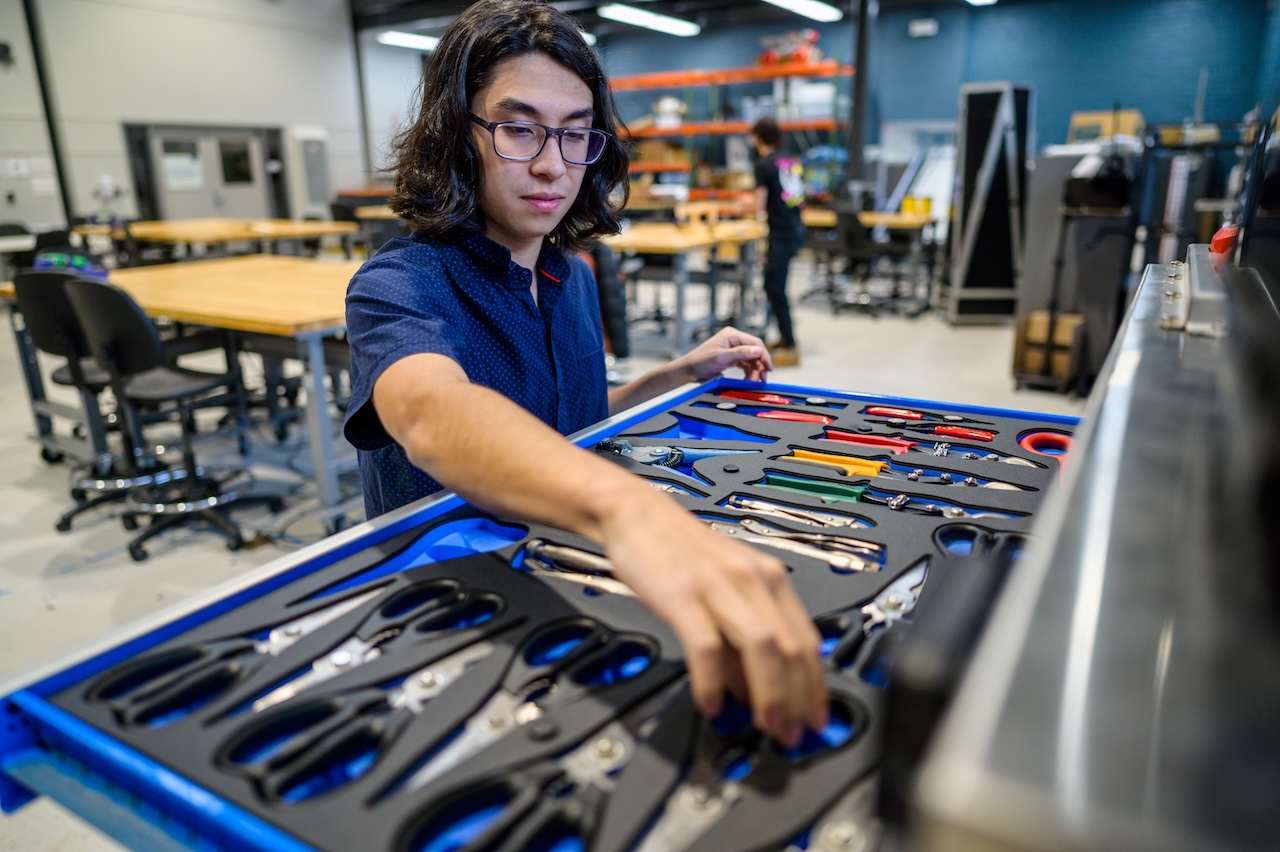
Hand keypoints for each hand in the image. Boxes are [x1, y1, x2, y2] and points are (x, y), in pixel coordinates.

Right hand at [600, 488, 827, 745]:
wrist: (636, 514)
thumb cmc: (679, 552)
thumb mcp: (726, 588)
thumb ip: (742, 637)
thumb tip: (754, 690)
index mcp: (769, 578)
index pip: (807, 640)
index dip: (815, 686)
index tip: (815, 717)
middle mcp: (752, 579)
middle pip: (791, 647)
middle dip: (797, 699)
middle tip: (793, 733)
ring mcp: (719, 586)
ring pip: (762, 647)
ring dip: (769, 694)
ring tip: (764, 725)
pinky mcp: (684, 595)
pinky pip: (708, 646)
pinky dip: (713, 681)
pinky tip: (711, 703)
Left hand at [675, 326, 773, 382]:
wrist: (688, 371)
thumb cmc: (700, 362)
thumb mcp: (721, 358)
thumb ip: (740, 353)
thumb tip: (759, 350)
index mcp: (732, 335)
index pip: (755, 343)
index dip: (764, 355)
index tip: (768, 368)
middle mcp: (734, 340)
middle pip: (754, 352)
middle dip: (759, 366)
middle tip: (762, 380)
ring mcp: (732, 349)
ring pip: (751, 360)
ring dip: (754, 371)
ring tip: (754, 382)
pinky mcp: (731, 358)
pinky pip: (745, 364)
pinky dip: (748, 373)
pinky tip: (748, 380)